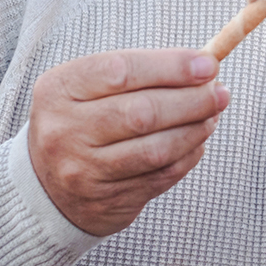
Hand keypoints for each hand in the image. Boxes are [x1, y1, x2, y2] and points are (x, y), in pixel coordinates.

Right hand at [29, 48, 228, 236]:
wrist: (45, 187)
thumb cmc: (81, 120)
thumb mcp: (89, 86)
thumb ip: (140, 71)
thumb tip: (203, 67)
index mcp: (59, 90)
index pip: (122, 71)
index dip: (171, 66)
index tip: (208, 65)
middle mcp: (65, 131)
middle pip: (142, 113)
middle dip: (192, 100)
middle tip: (220, 93)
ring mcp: (84, 171)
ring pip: (156, 149)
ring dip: (196, 130)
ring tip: (212, 115)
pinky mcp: (107, 200)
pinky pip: (160, 176)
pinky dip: (188, 156)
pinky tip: (197, 141)